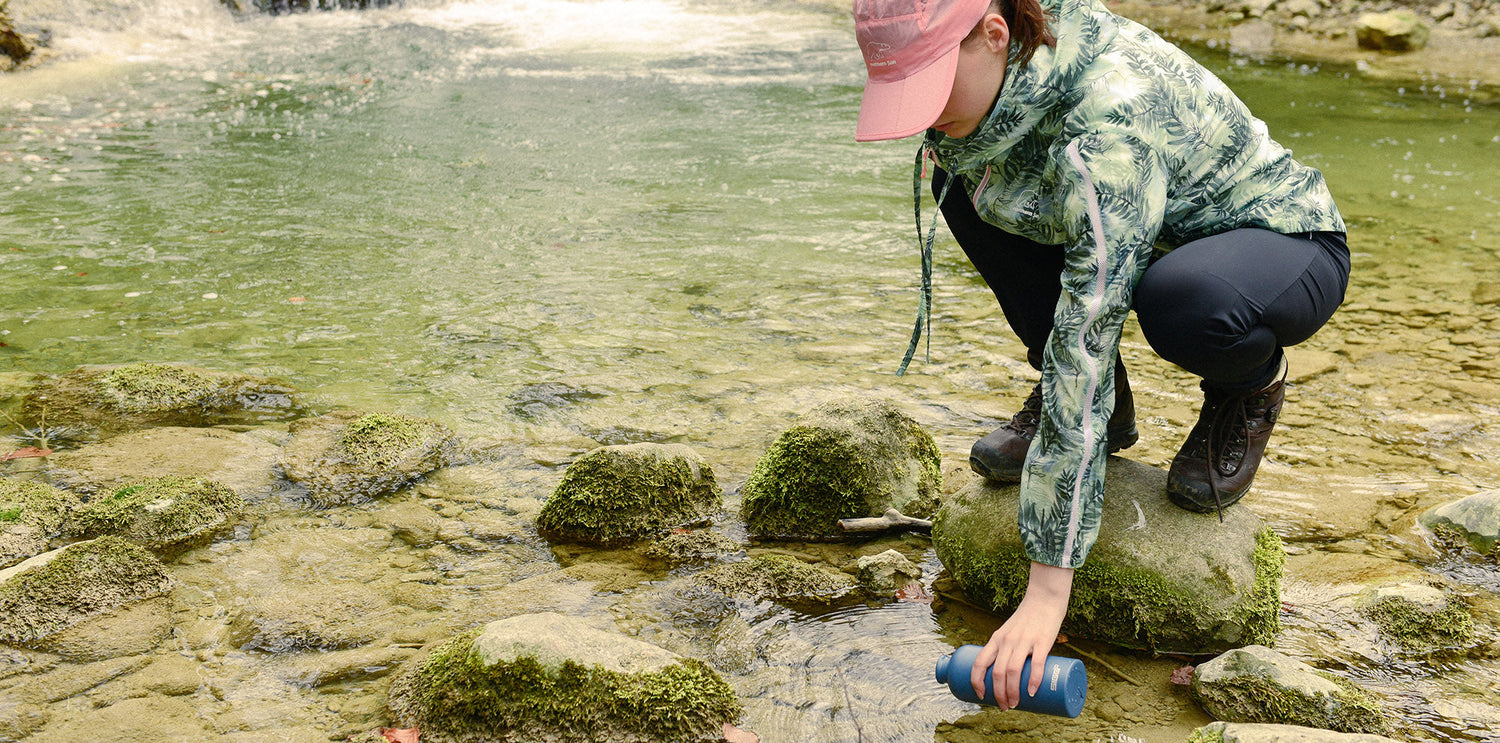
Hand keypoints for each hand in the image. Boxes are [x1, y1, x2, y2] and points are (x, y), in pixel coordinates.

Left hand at [969, 561, 1073, 709]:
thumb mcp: (1010, 633)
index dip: (976, 681)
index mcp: (996, 639)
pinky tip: (1031, 692)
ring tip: (1015, 705)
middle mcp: (1007, 640)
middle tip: (1004, 707)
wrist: (1044, 598)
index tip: (981, 696)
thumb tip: (1013, 678)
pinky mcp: (1042, 641)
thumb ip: (1009, 650)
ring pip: (1012, 671)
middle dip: (998, 694)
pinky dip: (1033, 680)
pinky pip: (1036, 663)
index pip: (979, 662)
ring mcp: (1024, 641)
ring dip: (1012, 692)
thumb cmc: (1028, 620)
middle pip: (997, 673)